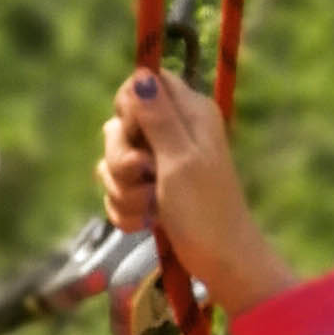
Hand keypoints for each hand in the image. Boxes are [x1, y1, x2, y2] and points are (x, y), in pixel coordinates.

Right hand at [98, 66, 289, 314]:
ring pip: (113, 162)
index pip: (145, 83)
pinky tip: (146, 224)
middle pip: (120, 125)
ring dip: (124, 191)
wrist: (220, 262)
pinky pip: (118, 191)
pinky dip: (127, 210)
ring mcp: (160, 165)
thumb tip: (142, 72)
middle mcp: (173, 133)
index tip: (137, 134)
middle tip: (144, 176)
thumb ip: (158, 117)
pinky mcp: (150, 193)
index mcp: (189, 114)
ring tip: (151, 208)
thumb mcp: (180, 159)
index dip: (130, 106)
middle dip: (121, 158)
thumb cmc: (205, 210)